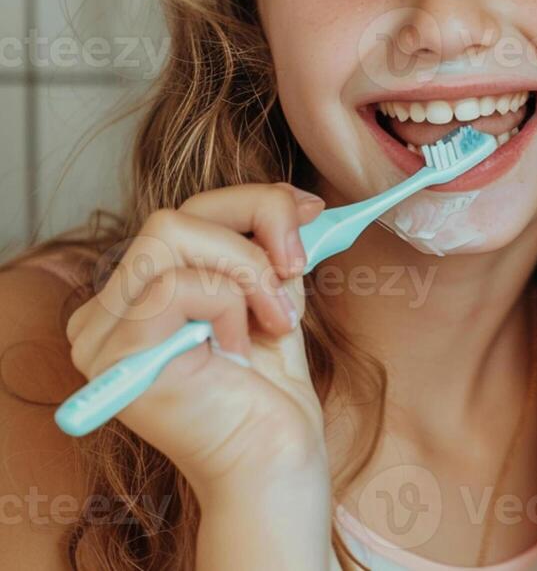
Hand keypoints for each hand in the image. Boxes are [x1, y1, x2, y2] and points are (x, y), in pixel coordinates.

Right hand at [65, 183, 330, 503]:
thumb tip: (294, 200)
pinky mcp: (117, 355)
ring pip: (170, 234)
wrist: (273, 458)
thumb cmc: (269, 389)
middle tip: (297, 269)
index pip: (187, 213)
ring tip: (274, 318)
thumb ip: (266, 247)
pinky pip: (174, 283)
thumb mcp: (271, 296)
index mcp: (139, 294)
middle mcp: (108, 311)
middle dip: (255, 223)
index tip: (310, 212)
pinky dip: (227, 303)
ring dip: (245, 269)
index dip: (252, 201)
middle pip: (175, 213)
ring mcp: (104, 334)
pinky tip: (240, 349)